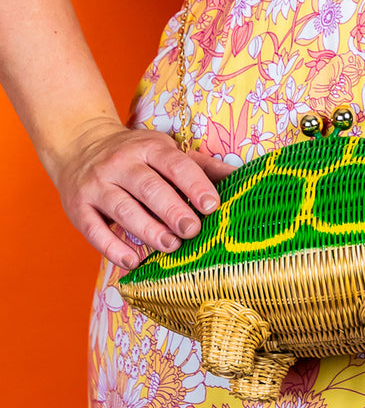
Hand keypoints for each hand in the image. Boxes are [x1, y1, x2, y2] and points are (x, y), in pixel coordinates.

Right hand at [50, 117, 233, 269]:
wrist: (79, 145)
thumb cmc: (137, 154)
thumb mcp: (166, 150)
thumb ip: (201, 166)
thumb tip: (242, 176)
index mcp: (149, 148)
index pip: (175, 164)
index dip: (194, 184)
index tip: (212, 205)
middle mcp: (121, 164)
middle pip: (149, 188)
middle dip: (173, 210)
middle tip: (194, 231)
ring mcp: (97, 185)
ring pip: (123, 209)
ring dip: (148, 230)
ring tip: (171, 246)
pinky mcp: (78, 208)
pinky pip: (94, 231)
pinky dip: (113, 249)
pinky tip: (133, 262)